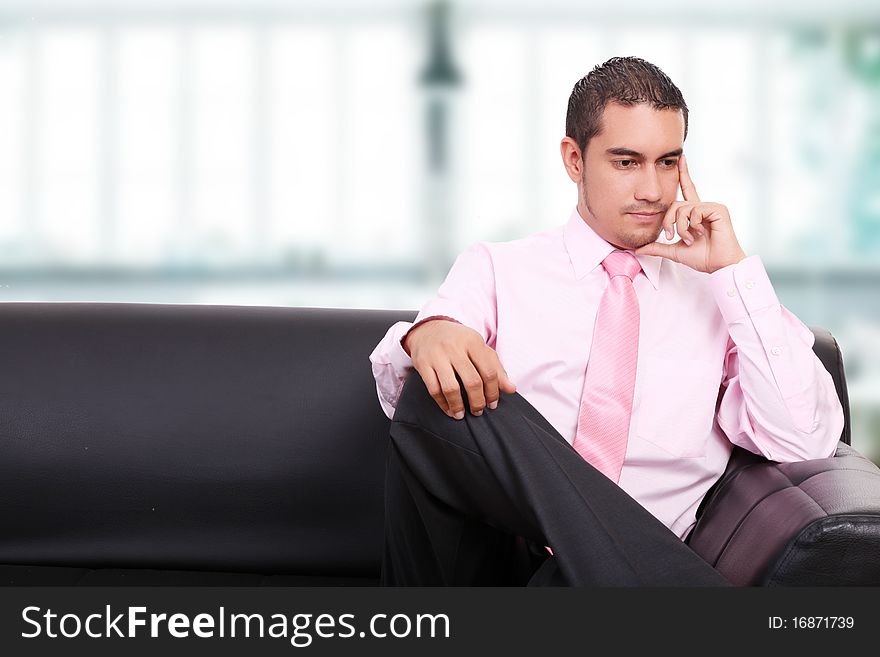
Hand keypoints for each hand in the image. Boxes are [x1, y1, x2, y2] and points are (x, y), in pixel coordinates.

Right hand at [404, 319, 516, 419]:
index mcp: (473, 342)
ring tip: (462, 414)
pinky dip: (442, 403)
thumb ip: (496, 368)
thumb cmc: (458, 341)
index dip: (493, 392)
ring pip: (451, 388)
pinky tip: (449, 409)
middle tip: (478, 411)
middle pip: (472, 381)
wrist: (428, 329)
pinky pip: (434, 389)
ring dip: (458, 406)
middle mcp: (455, 347)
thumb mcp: (479, 348)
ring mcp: (437, 356)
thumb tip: (511, 389)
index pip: (489, 372)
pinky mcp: (423, 364)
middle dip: (477, 402)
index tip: (493, 404)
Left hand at [634, 153, 746, 272]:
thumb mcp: (674, 251)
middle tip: (671, 236)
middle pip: (675, 204)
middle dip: (669, 221)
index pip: (687, 189)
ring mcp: (711, 207)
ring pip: (683, 208)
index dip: (683, 174)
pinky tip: (700, 234)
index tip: (681, 158)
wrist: (718, 265)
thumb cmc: (702, 257)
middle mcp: (702, 207)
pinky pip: (695, 211)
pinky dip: (692, 225)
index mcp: (694, 213)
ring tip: (690, 238)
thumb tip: (638, 249)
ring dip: (681, 227)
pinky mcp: (718, 209)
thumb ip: (657, 247)